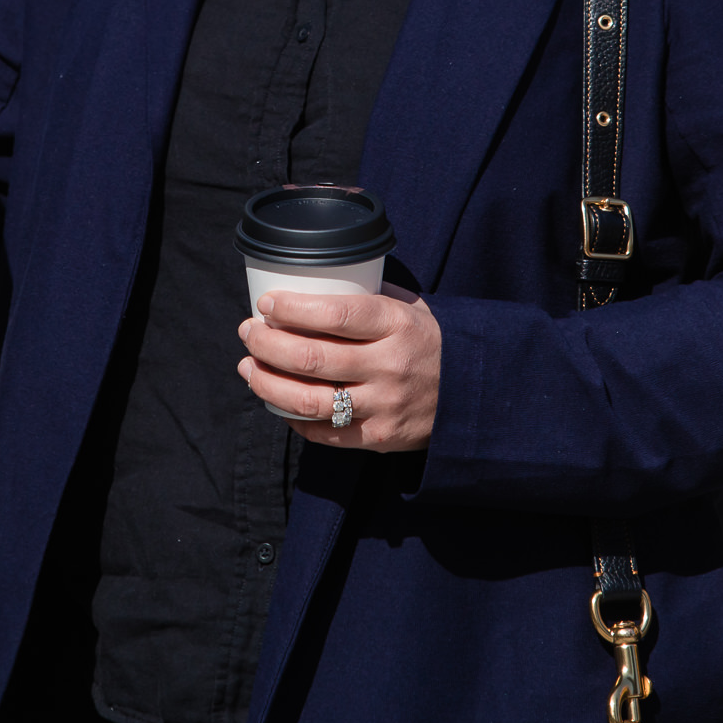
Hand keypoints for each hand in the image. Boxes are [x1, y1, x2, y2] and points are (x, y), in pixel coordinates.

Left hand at [236, 283, 441, 451]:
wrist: (474, 392)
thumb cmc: (428, 340)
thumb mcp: (409, 307)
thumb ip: (366, 297)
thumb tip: (307, 285)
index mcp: (397, 324)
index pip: (336, 314)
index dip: (293, 309)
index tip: (266, 304)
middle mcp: (390, 366)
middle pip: (311, 358)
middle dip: (267, 343)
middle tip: (249, 331)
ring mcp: (384, 406)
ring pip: (309, 399)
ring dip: (267, 382)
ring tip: (248, 366)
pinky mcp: (380, 437)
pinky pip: (323, 432)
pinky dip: (291, 417)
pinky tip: (276, 400)